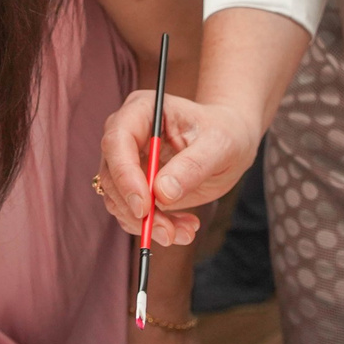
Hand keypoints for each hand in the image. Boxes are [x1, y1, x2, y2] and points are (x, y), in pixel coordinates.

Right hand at [97, 90, 258, 246]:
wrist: (232, 142)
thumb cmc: (226, 133)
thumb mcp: (219, 146)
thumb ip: (192, 166)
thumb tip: (162, 192)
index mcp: (142, 110)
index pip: (117, 141)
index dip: (125, 175)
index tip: (145, 207)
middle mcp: (127, 134)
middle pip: (112, 175)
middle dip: (137, 209)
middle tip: (168, 233)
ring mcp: (128, 161)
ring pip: (118, 200)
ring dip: (147, 224)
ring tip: (186, 231)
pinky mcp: (134, 185)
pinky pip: (132, 213)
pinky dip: (154, 227)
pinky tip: (184, 226)